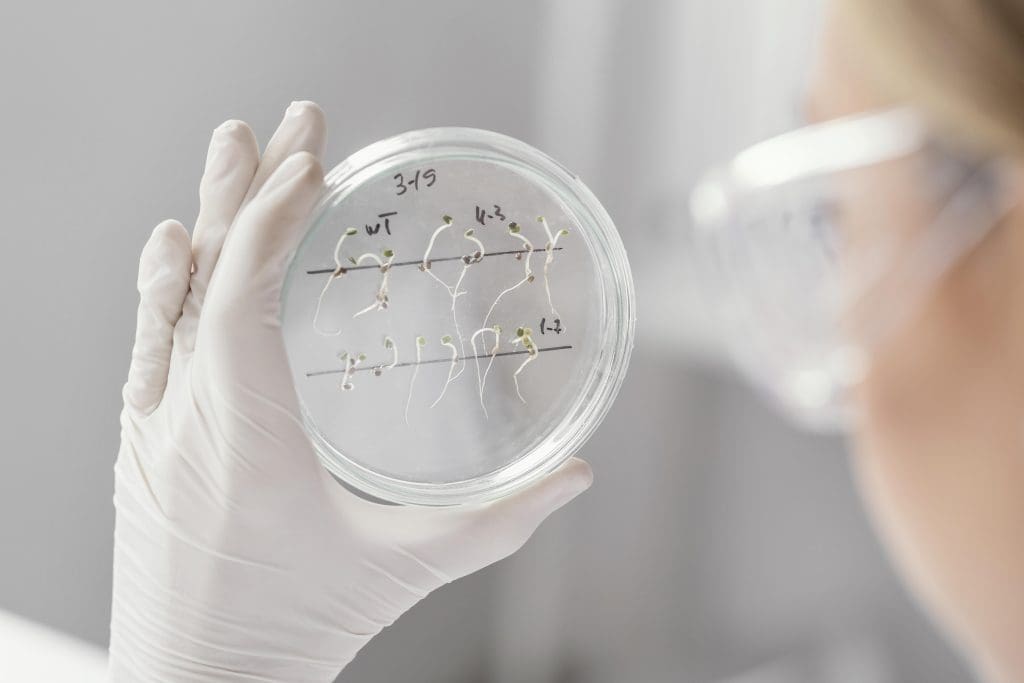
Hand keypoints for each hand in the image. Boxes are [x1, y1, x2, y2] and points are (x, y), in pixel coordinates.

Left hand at [109, 101, 592, 681]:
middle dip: (247, 190)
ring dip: (203, 222)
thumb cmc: (289, 635)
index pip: (240, 298)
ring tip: (230, 157)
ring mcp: (152, 431)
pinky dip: (165, 286)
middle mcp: (184, 420)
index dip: (273, 222)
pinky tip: (175, 251)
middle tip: (282, 124)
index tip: (307, 164)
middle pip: (202, 277)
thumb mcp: (403, 571)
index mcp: (246, 437)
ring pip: (166, 303)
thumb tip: (577, 476)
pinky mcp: (143, 447)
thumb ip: (499, 523)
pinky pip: (148, 344)